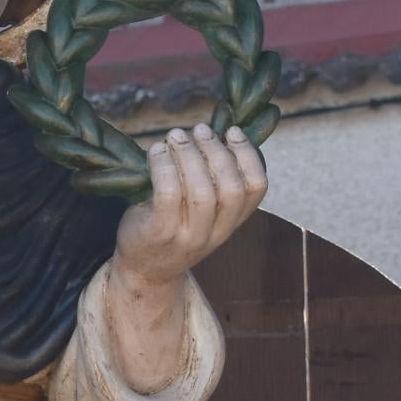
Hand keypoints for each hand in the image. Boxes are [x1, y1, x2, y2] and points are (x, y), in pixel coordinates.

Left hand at [112, 125, 266, 291]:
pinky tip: (156, 151)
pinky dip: (163, 165)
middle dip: (216, 151)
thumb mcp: (201, 213)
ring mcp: (187, 237)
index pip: (256, 188)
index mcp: (231, 224)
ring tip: (175, 136)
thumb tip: (212, 133)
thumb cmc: (171, 228)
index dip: (248, 155)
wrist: (143, 271)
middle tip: (198, 130)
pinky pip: (168, 194)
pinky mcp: (159, 234)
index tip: (231, 131)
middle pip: (231, 188)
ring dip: (188, 154)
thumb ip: (213, 183)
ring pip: (201, 191)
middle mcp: (214, 234)